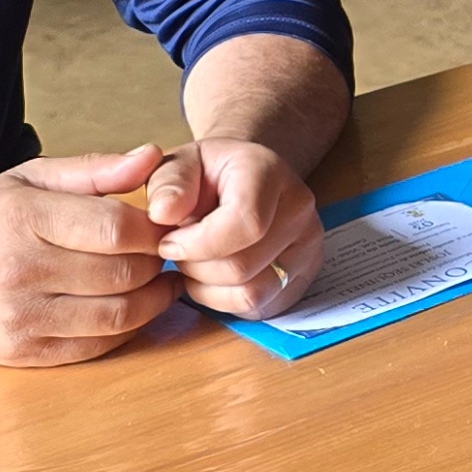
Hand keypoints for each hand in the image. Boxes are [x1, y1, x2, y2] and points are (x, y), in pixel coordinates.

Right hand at [0, 148, 179, 364]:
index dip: (153, 228)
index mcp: (22, 217)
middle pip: (122, 272)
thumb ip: (93, 170)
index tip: (164, 225)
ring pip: (117, 315)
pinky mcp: (24, 353)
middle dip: (156, 263)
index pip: (114, 227)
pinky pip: (97, 346)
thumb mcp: (27, 180)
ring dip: (152, 300)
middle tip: (166, 253)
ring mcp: (21, 317)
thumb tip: (151, 157)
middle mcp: (19, 270)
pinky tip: (135, 309)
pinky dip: (128, 329)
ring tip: (161, 282)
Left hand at [142, 135, 325, 320]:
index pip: (245, 224)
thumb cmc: (208, 173)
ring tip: (195, 263)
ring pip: (252, 294)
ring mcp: (308, 245)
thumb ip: (167, 184)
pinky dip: (225, 301)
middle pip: (243, 266)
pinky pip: (260, 307)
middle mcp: (298, 209)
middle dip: (196, 267)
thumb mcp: (179, 164)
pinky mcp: (304, 276)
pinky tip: (212, 276)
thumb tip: (163, 213)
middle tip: (179, 251)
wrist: (246, 178)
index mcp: (269, 173)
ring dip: (209, 288)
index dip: (197, 244)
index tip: (167, 242)